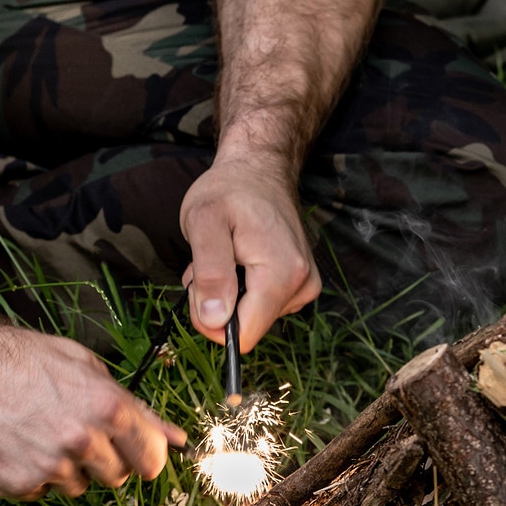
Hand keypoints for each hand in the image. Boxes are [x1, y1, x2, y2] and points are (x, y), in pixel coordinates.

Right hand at [0, 317, 186, 499]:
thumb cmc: (22, 358)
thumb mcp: (86, 367)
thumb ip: (136, 407)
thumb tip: (178, 438)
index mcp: (109, 409)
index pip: (152, 459)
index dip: (143, 455)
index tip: (131, 451)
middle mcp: (83, 441)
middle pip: (115, 478)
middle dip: (101, 461)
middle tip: (72, 433)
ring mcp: (49, 467)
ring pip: (76, 488)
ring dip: (64, 470)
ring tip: (37, 433)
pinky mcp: (18, 484)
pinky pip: (38, 493)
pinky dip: (29, 477)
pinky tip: (13, 445)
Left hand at [179, 155, 318, 352]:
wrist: (258, 170)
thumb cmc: (228, 191)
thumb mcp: (204, 222)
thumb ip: (210, 273)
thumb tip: (214, 320)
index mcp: (283, 274)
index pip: (245, 335)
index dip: (212, 321)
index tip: (200, 287)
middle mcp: (302, 285)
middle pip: (247, 328)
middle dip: (218, 304)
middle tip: (209, 264)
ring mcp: (305, 287)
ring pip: (252, 319)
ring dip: (227, 295)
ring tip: (225, 257)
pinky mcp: (301, 286)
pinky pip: (262, 307)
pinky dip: (241, 290)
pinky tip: (239, 261)